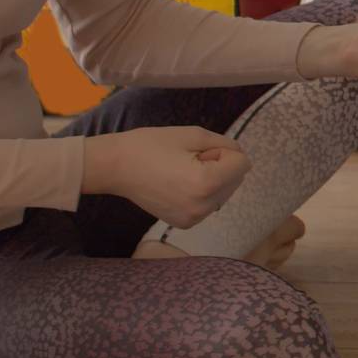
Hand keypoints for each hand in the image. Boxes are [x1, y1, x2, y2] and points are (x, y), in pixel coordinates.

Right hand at [82, 127, 249, 229]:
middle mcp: (203, 206)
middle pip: (237, 179)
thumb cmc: (151, 145)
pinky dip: (203, 192)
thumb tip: (241, 158)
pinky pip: (210, 203)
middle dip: (220, 166)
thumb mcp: (194, 134)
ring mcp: (193, 218)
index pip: (242, 163)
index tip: (198, 151)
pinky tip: (178, 184)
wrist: (114, 167)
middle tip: (188, 160)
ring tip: (182, 172)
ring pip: (225, 192)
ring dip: (213, 179)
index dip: (223, 151)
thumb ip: (226, 144)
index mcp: (206, 183)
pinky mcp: (185, 223)